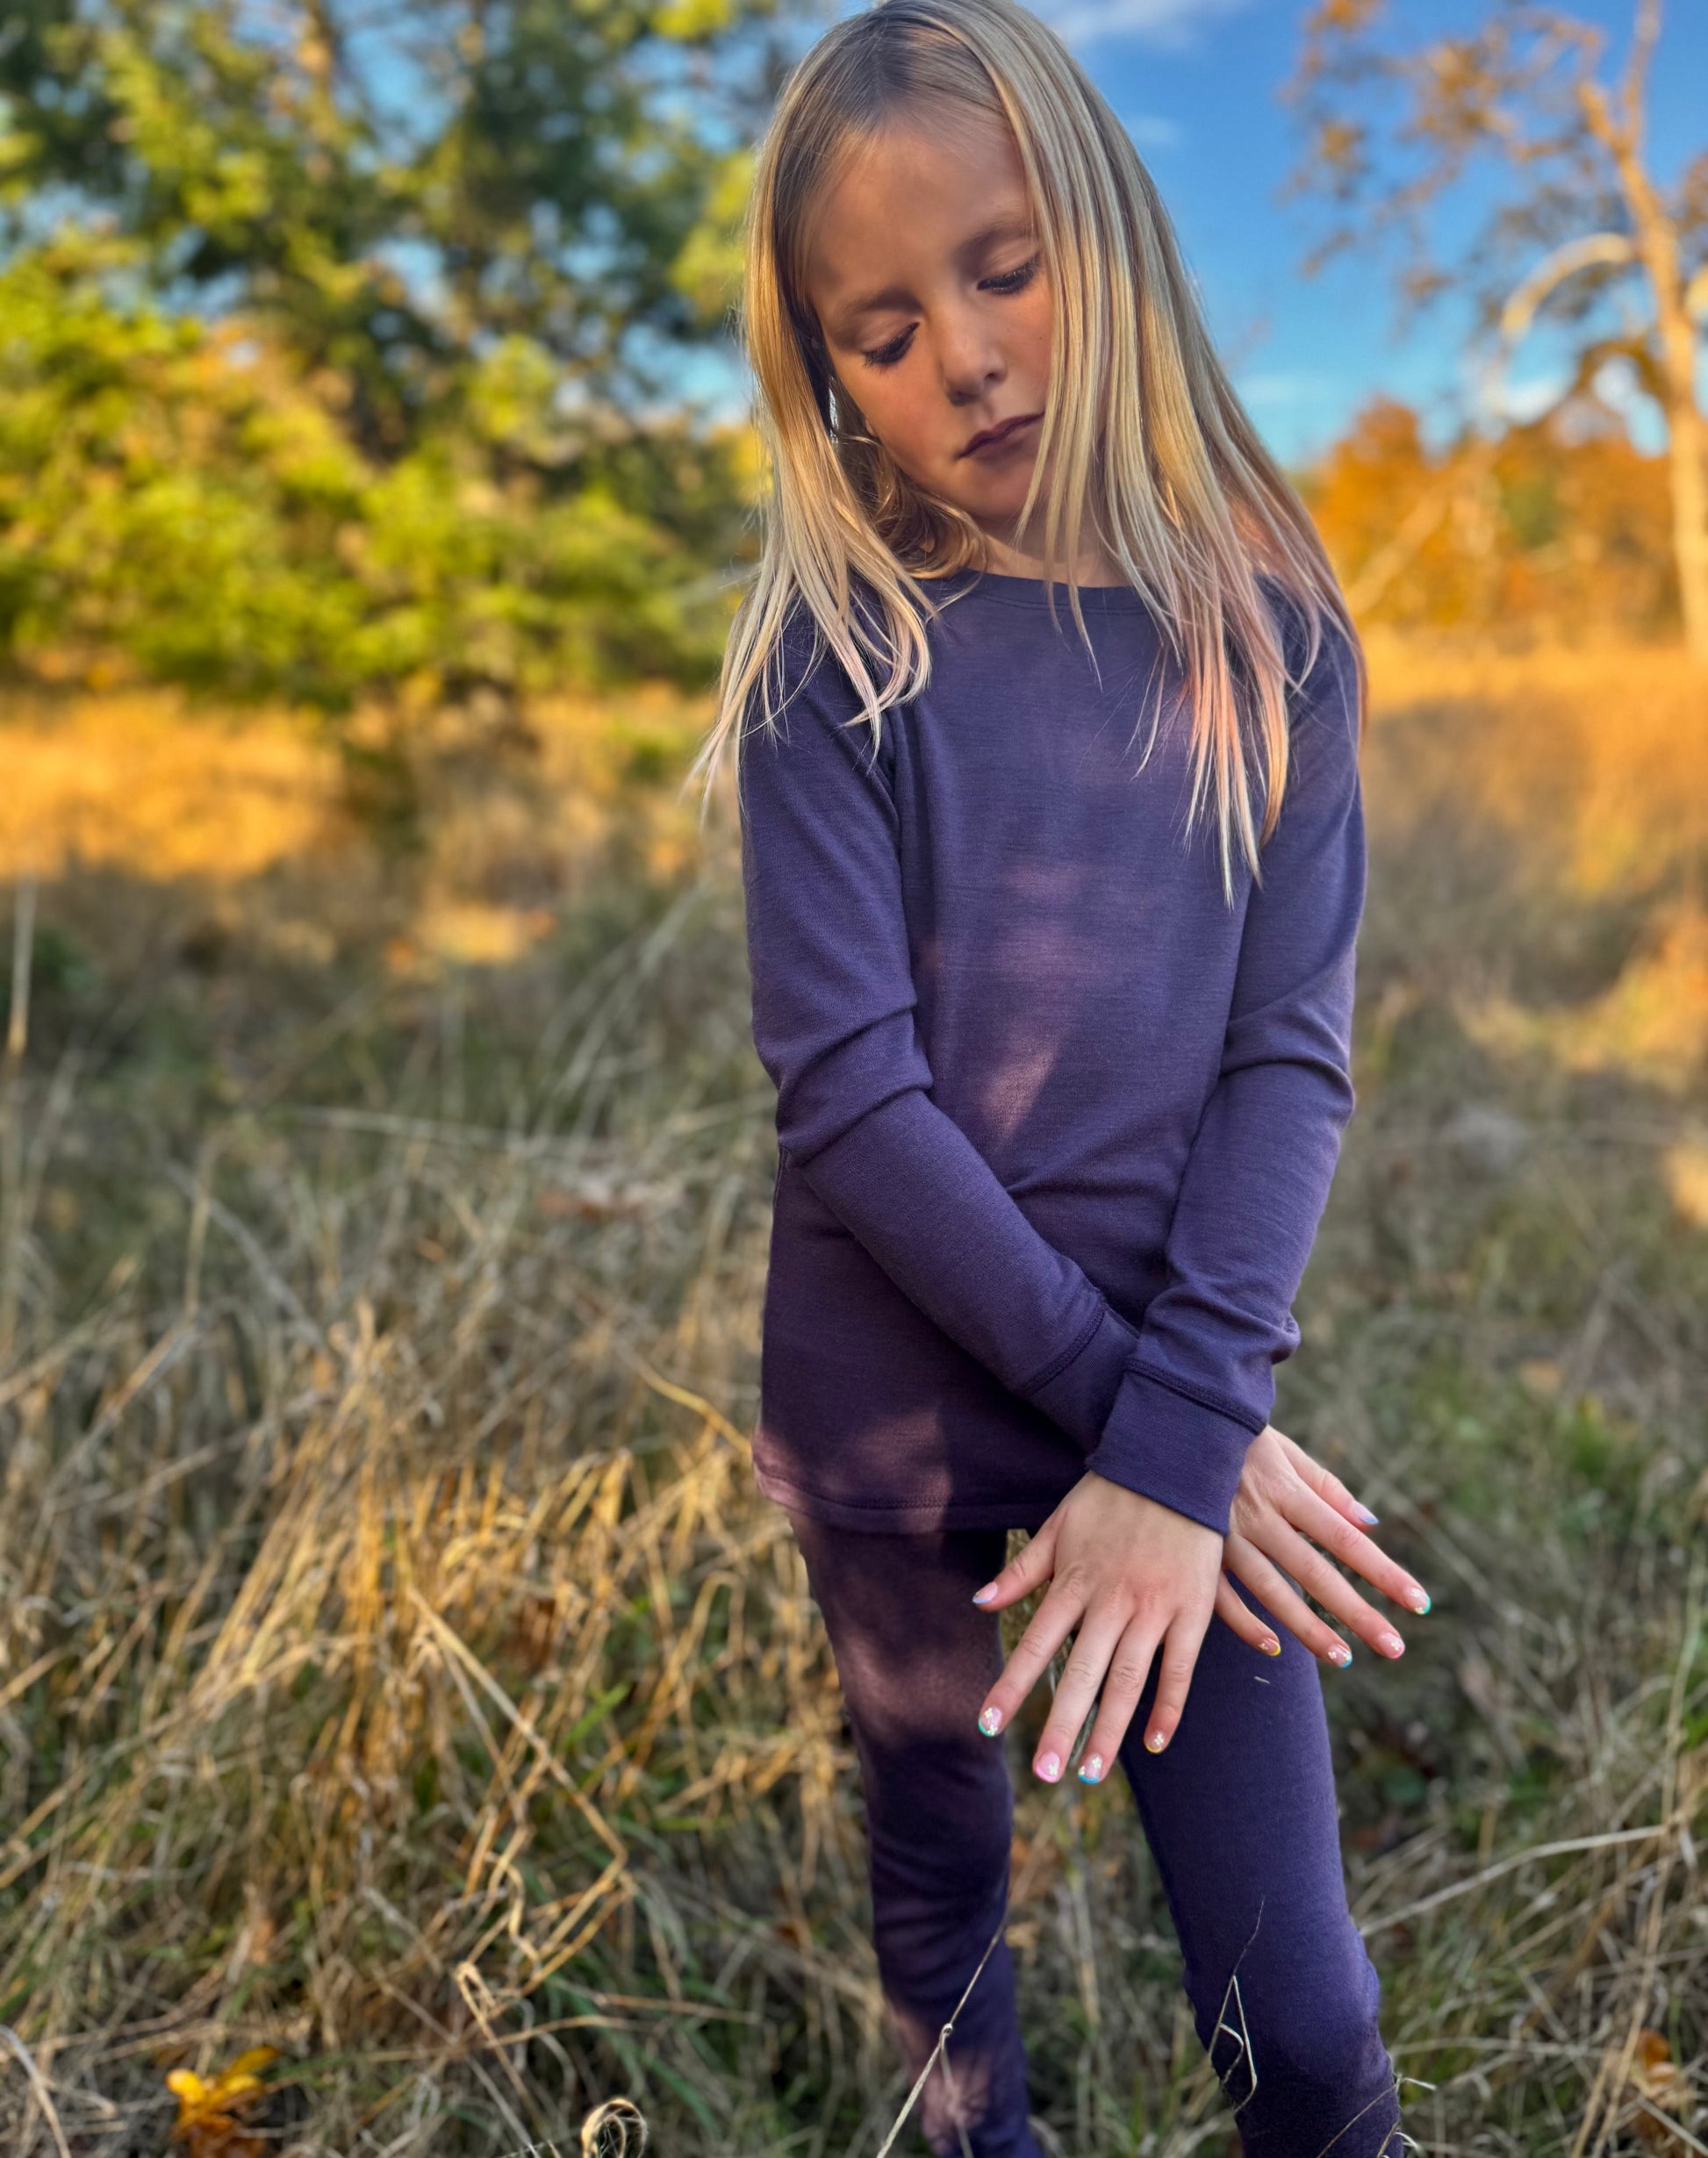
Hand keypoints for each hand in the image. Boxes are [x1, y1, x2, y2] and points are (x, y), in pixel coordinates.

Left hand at [969, 1471, 1222, 1783]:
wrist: (1175, 1461)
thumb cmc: (1112, 1493)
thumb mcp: (1057, 1523)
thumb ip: (1022, 1570)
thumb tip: (979, 1601)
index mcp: (1074, 1581)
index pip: (1036, 1644)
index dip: (1012, 1685)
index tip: (989, 1725)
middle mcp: (1112, 1600)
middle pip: (1081, 1673)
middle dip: (1061, 1725)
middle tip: (1045, 1773)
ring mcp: (1155, 1606)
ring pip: (1128, 1678)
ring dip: (1108, 1728)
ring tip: (1090, 1772)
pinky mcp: (1192, 1608)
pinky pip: (1180, 1667)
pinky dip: (1169, 1707)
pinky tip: (1156, 1743)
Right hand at [1213, 1425, 1430, 1667]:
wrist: (1165, 1426)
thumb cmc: (1234, 1437)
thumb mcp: (1283, 1450)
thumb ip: (1326, 1486)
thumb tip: (1371, 1523)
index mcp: (1284, 1488)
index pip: (1344, 1537)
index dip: (1383, 1571)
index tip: (1418, 1602)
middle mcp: (1257, 1514)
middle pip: (1314, 1571)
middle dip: (1356, 1612)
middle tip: (1394, 1647)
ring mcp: (1222, 1535)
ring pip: (1270, 1590)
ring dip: (1307, 1628)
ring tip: (1342, 1658)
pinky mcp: (1192, 1550)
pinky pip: (1219, 1595)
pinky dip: (1244, 1623)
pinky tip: (1273, 1648)